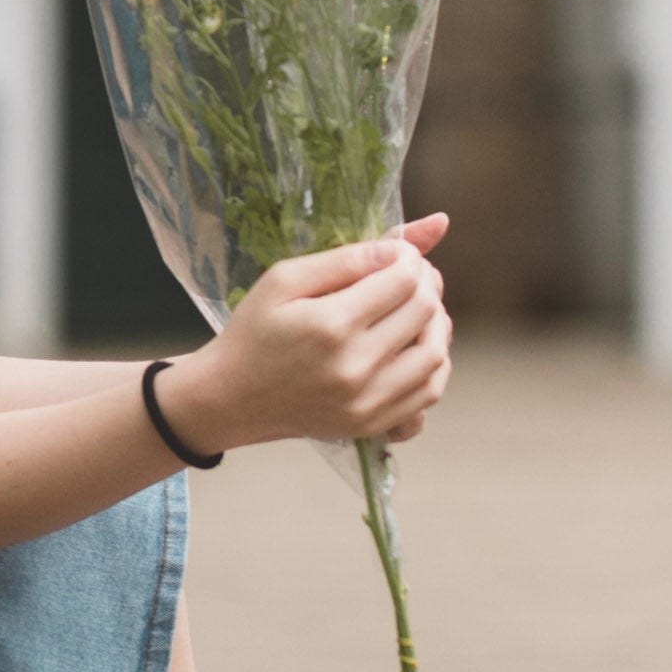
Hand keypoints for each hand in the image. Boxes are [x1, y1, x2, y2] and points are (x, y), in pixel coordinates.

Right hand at [180, 219, 451, 455]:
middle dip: (426, 283)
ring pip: (437, 354)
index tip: (396, 253)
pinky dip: (433, 364)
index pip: (404, 280)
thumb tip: (400, 246)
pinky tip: (414, 345)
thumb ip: (344, 258)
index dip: (410, 256)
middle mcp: (355, 368)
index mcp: (331, 325)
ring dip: (437, 322)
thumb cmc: (254, 332)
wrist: (233, 398)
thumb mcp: (283, 280)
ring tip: (416, 308)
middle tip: (409, 275)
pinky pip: (429, 393)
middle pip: (426, 313)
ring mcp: (367, 403)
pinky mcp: (372, 424)